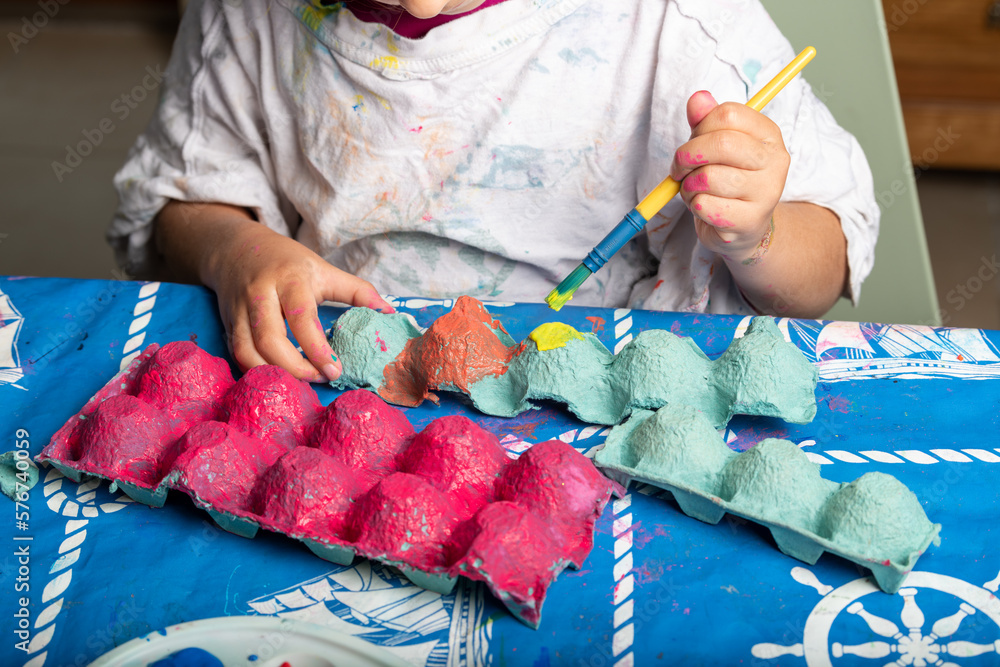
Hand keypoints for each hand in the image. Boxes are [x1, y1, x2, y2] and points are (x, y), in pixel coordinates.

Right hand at [155, 201, 393, 382]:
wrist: (236, 249)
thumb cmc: (288, 262)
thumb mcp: (325, 269)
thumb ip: (358, 291)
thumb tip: (390, 314)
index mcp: (289, 280)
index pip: (301, 317)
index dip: (317, 348)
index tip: (335, 370)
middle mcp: (260, 295)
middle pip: (269, 339)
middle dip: (295, 367)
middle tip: (320, 380)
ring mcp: (240, 311)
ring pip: (248, 351)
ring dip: (274, 373)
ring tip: (301, 382)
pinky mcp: (228, 325)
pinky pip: (237, 355)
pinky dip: (257, 371)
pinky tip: (279, 377)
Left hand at [669, 91, 789, 261]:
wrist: (743, 227)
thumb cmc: (727, 179)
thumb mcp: (716, 145)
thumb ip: (705, 120)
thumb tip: (698, 98)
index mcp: (768, 134)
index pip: (728, 115)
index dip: (699, 127)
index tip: (692, 141)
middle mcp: (774, 161)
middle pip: (721, 144)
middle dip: (687, 155)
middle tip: (679, 168)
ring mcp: (766, 192)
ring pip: (709, 178)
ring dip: (689, 185)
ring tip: (695, 190)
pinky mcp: (750, 220)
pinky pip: (705, 205)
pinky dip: (694, 205)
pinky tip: (704, 207)